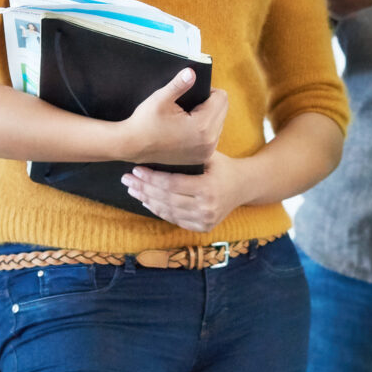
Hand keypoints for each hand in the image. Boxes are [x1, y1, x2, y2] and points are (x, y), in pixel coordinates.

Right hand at [111, 68, 229, 166]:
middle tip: (188, 105)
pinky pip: (213, 137)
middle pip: (223, 111)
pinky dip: (205, 130)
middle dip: (210, 104)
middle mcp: (209, 141)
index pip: (222, 99)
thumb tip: (191, 72)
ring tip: (187, 117)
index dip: (208, 90)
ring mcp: (206, 152)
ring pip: (219, 124)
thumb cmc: (144, 122)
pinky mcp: (201, 158)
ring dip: (208, 117)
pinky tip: (188, 129)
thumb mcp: (161, 99)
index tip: (192, 94)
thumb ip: (179, 84)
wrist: (131, 146)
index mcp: (202, 126)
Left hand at [122, 150, 247, 230]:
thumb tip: (156, 143)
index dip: (151, 178)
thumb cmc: (222, 166)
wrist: (245, 185)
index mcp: (207, 188)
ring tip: (132, 190)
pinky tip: (146, 201)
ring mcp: (205, 220)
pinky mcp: (203, 227)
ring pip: (168, 211)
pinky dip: (158, 211)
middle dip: (143, 189)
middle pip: (167, 199)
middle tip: (127, 180)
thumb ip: (187, 152)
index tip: (136, 169)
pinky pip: (175, 219)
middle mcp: (206, 208)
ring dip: (147, 200)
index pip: (171, 184)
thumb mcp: (209, 154)